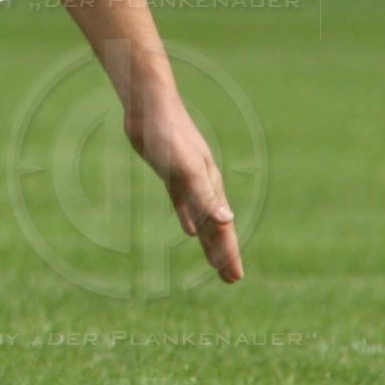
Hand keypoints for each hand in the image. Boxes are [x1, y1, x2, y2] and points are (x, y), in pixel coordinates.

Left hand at [125, 90, 243, 282]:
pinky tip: (188, 230)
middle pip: (217, 227)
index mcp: (210, 187)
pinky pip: (184, 203)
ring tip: (213, 261)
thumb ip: (204, 196)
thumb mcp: (186, 169)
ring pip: (202, 217)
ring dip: (208, 239)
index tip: (235, 278)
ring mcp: (188, 178)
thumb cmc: (168, 135)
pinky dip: (188, 217)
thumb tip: (227, 222)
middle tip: (231, 279)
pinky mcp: (170, 171)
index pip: (223, 229)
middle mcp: (204, 185)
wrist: (149, 105)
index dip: (229, 253)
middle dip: (224, 252)